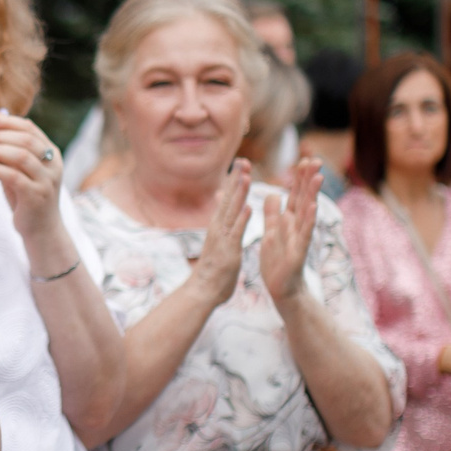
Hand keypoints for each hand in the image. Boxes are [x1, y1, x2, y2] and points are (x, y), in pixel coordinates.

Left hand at [0, 112, 68, 253]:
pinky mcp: (37, 196)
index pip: (29, 128)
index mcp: (51, 152)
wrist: (41, 230)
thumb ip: (11, 147)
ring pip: (21, 156)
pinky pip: (14, 176)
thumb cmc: (26, 196)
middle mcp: (53, 164)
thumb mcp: (21, 168)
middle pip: (25, 139)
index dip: (7, 121)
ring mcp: (47, 180)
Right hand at [181, 159, 254, 308]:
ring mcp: (222, 237)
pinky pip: (236, 232)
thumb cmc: (213, 269)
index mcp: (219, 226)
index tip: (242, 164)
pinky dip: (242, 218)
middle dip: (237, 179)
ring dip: (239, 193)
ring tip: (246, 175)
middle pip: (229, 198)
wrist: (202, 290)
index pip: (228, 198)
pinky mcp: (228, 249)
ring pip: (232, 210)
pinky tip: (248, 206)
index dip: (235, 181)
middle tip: (243, 160)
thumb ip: (221, 228)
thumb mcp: (218, 243)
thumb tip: (221, 220)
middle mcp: (219, 227)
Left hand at [259, 157, 324, 310]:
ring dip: (312, 195)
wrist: (281, 289)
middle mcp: (296, 227)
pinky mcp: (298, 252)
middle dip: (308, 180)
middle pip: (303, 199)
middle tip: (315, 160)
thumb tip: (274, 193)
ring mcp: (299, 238)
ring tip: (317, 177)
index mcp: (288, 221)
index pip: (295, 195)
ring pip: (307, 213)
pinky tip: (313, 208)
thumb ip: (272, 214)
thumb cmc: (277, 262)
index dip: (299, 178)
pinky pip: (304, 234)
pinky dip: (309, 221)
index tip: (304, 159)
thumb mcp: (270, 233)